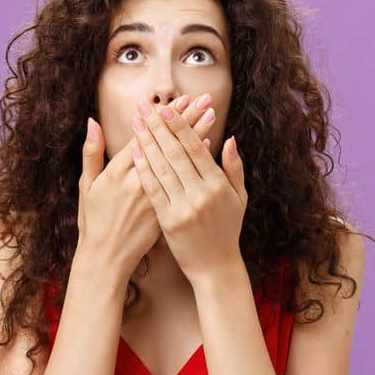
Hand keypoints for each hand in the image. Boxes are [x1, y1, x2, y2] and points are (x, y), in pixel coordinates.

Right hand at [77, 95, 216, 273]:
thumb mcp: (86, 184)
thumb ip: (91, 152)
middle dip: (185, 118)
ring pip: (179, 158)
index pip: (145, 136)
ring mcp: (155, 195)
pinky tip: (208, 145)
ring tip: (210, 113)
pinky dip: (195, 163)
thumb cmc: (93, 220)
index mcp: (118, 172)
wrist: (106, 258)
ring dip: (196, 133)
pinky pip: (185, 179)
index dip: (161, 117)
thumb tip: (91, 121)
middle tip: (202, 98)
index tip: (176, 99)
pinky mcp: (167, 208)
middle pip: (167, 142)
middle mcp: (138, 181)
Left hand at [129, 98, 248, 282]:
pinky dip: (144, 169)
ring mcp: (184, 207)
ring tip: (136, 123)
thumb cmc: (228, 229)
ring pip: (161, 167)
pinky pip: (153, 189)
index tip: (167, 108)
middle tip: (144, 107)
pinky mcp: (168, 220)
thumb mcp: (240, 198)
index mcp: (218, 185)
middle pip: (175, 153)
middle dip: (158, 127)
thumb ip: (234, 168)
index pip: (196, 148)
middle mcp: (201, 194)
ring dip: (146, 142)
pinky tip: (134, 152)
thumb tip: (230, 139)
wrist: (216, 267)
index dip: (180, 126)